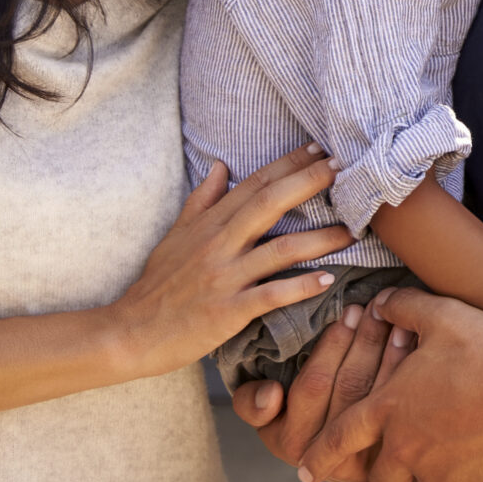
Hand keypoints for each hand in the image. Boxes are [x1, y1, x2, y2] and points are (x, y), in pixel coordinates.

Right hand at [102, 144, 352, 380]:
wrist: (130, 333)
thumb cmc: (156, 285)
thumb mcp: (175, 236)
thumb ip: (201, 201)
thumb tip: (220, 165)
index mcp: (209, 224)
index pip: (255, 184)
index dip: (289, 163)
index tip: (321, 148)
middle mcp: (219, 244)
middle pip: (270, 203)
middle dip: (309, 182)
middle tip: (344, 168)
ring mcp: (224, 277)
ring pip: (281, 249)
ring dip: (321, 239)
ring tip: (352, 232)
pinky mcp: (228, 311)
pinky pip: (271, 295)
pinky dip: (301, 287)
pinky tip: (328, 280)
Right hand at [235, 295, 404, 481]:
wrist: (340, 454)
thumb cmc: (294, 416)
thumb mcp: (265, 413)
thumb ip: (252, 403)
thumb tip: (271, 395)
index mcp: (288, 440)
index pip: (313, 386)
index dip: (332, 346)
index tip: (349, 310)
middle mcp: (325, 455)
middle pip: (350, 387)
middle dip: (365, 341)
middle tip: (377, 306)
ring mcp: (360, 461)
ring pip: (379, 396)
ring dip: (391, 353)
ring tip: (398, 318)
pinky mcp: (389, 461)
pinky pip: (402, 411)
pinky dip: (410, 373)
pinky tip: (417, 344)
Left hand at [308, 287, 482, 481]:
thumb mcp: (445, 316)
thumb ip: (407, 308)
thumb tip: (382, 300)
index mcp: (390, 408)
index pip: (341, 437)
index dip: (320, 454)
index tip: (306, 471)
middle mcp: (405, 448)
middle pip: (379, 478)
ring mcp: (437, 474)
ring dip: (431, 480)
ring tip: (447, 468)